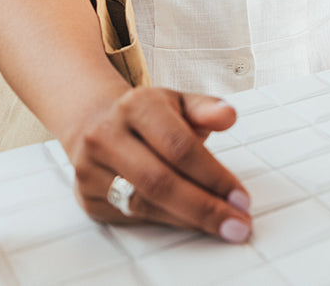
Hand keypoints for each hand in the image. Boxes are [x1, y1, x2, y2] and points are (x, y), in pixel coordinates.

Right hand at [63, 86, 252, 242]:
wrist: (95, 122)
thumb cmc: (148, 116)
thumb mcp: (179, 103)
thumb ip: (206, 109)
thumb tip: (228, 116)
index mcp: (136, 106)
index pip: (179, 146)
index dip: (213, 175)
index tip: (241, 197)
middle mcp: (106, 136)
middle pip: (160, 181)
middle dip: (204, 208)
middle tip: (237, 224)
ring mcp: (91, 170)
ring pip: (144, 204)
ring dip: (188, 220)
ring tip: (221, 226)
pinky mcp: (89, 199)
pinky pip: (133, 217)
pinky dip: (168, 222)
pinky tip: (192, 223)